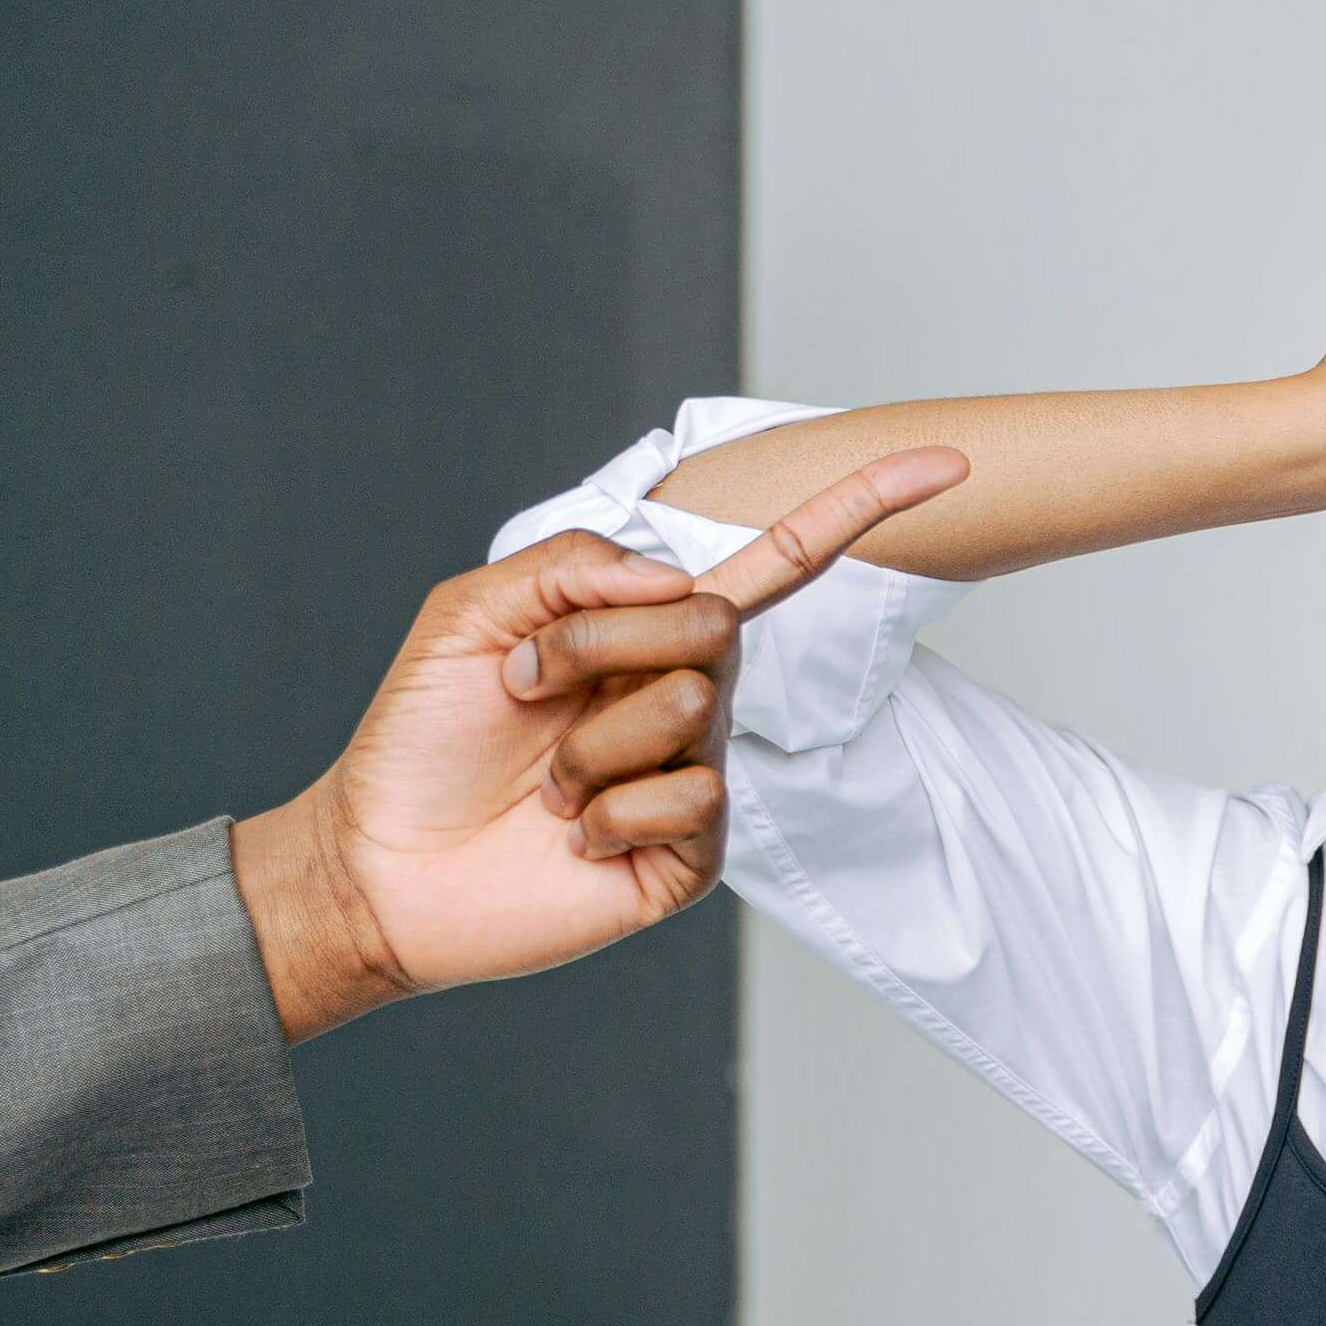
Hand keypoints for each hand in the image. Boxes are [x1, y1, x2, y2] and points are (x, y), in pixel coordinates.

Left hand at [230, 445, 970, 1039]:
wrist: (381, 864)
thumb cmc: (421, 739)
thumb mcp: (473, 615)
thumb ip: (574, 567)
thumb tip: (683, 579)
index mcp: (647, 634)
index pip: (774, 566)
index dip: (856, 509)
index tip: (944, 461)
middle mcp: (688, 699)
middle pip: (712, 629)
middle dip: (600, 647)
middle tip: (527, 691)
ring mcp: (695, 778)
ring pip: (690, 711)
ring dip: (587, 741)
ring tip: (544, 781)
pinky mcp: (693, 855)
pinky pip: (690, 798)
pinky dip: (608, 812)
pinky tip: (570, 835)